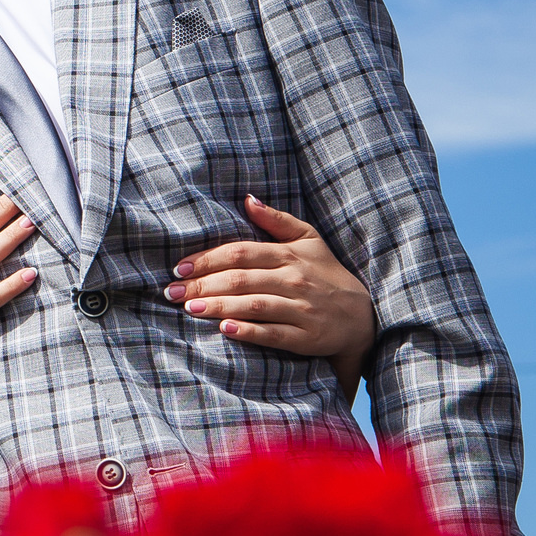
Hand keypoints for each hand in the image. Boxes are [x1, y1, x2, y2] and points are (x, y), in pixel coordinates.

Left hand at [168, 195, 373, 374]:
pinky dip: (249, 331)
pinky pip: (275, 333)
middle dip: (202, 285)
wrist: (364, 316)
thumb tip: (247, 198)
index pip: (240, 253)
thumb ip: (277, 220)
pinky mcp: (307, 337)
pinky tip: (225, 329)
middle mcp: (295, 279)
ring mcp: (302, 309)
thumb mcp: (309, 240)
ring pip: (254, 305)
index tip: (178, 268)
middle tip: (171, 292)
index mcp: (289, 254)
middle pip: (241, 279)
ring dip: (219, 306)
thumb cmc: (327, 274)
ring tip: (189, 309)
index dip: (206, 259)